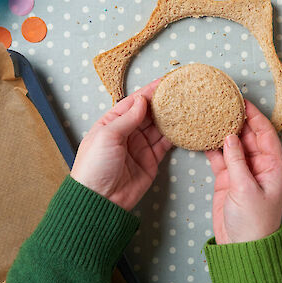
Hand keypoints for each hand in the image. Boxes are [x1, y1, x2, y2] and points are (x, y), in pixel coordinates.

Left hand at [71, 79, 171, 210]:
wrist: (100, 201)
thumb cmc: (95, 167)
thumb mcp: (107, 136)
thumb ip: (127, 118)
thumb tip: (142, 100)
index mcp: (111, 123)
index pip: (133, 103)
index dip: (149, 92)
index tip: (165, 81)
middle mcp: (127, 133)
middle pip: (148, 113)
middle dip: (163, 102)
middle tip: (181, 91)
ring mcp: (140, 146)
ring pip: (159, 127)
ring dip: (171, 117)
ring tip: (186, 105)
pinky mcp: (151, 160)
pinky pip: (165, 144)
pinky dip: (175, 135)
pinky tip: (184, 126)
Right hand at [205, 101, 281, 243]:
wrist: (241, 248)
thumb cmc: (253, 222)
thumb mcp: (246, 189)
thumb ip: (237, 160)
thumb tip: (230, 136)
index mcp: (273, 166)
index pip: (265, 133)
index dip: (254, 115)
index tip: (241, 100)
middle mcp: (259, 165)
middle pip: (249, 135)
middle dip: (236, 120)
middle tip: (221, 104)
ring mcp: (243, 172)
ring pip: (233, 145)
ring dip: (223, 132)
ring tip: (210, 115)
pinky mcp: (228, 179)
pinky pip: (221, 158)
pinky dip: (212, 148)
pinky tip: (203, 136)